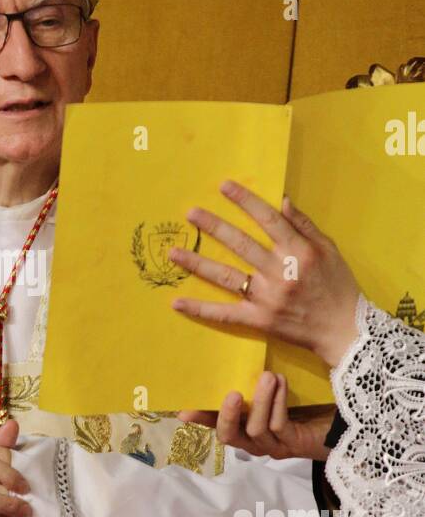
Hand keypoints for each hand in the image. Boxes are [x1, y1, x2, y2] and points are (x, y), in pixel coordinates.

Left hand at [168, 180, 361, 367]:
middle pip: (240, 244)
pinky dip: (200, 309)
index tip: (224, 186)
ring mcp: (267, 297)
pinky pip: (224, 314)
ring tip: (172, 252)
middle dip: (213, 226)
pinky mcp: (259, 320)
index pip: (267, 219)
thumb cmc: (338, 286)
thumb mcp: (329, 249)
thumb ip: (304, 225)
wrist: (344, 330)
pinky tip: (176, 302)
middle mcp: (280, 272)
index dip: (245, 201)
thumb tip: (282, 200)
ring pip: (226, 276)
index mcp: (298, 251)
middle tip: (190, 213)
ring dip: (197, 263)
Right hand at [178, 371, 335, 460]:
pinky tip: (281, 383)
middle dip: (226, 416)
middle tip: (232, 393)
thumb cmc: (307, 398)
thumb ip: (255, 380)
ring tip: (267, 376)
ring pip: (256, 429)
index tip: (184, 411)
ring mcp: (275, 446)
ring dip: (260, 401)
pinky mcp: (295, 444)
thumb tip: (234, 356)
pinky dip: (277, 403)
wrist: (346, 415)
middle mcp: (257, 442)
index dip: (201, 418)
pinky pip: (278, 426)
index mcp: (246, 428)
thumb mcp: (276, 387)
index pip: (217, 425)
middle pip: (229, 437)